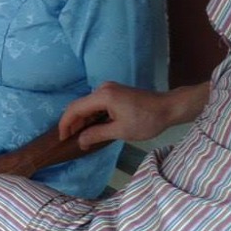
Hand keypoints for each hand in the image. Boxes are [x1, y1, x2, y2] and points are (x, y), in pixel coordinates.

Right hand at [59, 81, 204, 148]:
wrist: (168, 108)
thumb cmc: (147, 120)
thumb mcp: (121, 131)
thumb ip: (97, 134)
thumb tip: (80, 141)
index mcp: (102, 96)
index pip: (75, 108)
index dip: (66, 124)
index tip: (63, 138)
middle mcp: (102, 89)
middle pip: (79, 105)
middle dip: (73, 123)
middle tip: (71, 140)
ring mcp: (108, 89)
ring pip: (87, 105)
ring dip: (82, 120)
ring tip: (81, 136)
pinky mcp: (114, 92)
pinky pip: (96, 104)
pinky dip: (91, 116)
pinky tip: (92, 127)